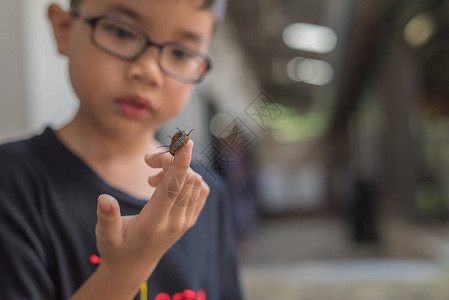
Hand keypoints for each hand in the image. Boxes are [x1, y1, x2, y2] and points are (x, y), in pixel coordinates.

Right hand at [94, 140, 208, 283]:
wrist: (134, 266)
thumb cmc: (116, 249)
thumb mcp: (105, 236)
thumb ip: (106, 217)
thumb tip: (103, 198)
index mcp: (154, 223)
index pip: (173, 188)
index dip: (180, 164)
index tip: (185, 143)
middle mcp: (175, 221)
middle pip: (185, 179)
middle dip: (169, 160)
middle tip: (147, 160)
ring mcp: (186, 220)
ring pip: (195, 182)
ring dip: (178, 169)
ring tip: (153, 177)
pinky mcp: (190, 218)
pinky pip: (200, 190)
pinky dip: (188, 178)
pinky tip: (168, 182)